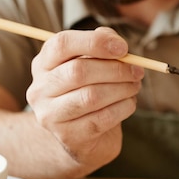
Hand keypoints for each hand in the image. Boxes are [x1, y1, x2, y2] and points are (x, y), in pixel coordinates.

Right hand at [26, 27, 143, 170]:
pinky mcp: (69, 136)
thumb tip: (116, 43)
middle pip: (78, 71)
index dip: (95, 42)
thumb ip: (100, 46)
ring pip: (91, 97)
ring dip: (122, 89)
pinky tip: (129, 103)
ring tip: (135, 86)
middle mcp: (40, 89)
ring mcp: (51, 115)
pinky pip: (102, 118)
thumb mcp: (91, 64)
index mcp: (44, 63)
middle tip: (138, 71)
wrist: (83, 135)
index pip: (62, 44)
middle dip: (115, 69)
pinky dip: (123, 107)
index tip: (123, 48)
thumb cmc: (89, 90)